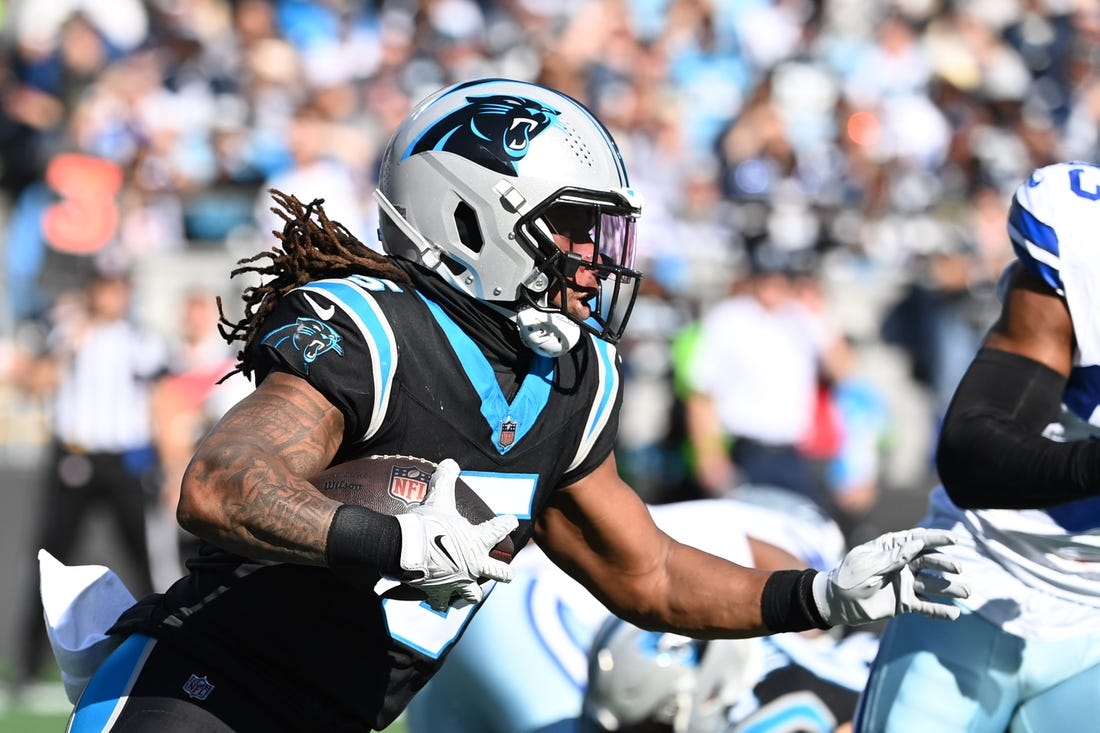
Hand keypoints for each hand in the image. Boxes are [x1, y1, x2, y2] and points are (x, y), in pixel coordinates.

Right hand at [394, 459, 517, 610]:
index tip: (512, 521)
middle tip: (508, 573)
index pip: (500, 529)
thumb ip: (446, 480)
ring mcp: (459, 582)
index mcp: (478, 541)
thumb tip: (450, 462)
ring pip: (473, 596)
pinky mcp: (441, 594)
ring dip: (471, 594)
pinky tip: (439, 600)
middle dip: (505, 573)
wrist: (406, 549)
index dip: (507, 523)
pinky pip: (442, 603)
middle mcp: (475, 565)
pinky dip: (440, 601)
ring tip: (470, 594)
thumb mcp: (438, 499)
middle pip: (500, 574)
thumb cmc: (427, 524)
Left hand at [812, 528, 969, 626]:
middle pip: (930, 561)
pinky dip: (939, 610)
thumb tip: (916, 543)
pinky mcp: (905, 602)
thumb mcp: (868, 566)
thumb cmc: (848, 578)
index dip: (937, 538)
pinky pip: (926, 606)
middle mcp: (903, 565)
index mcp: (892, 549)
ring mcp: (906, 584)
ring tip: (966, 592)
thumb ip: (892, 557)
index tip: (954, 540)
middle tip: (957, 569)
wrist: (837, 602)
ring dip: (950, 588)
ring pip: (933, 584)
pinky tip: (954, 614)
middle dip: (946, 564)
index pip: (918, 540)